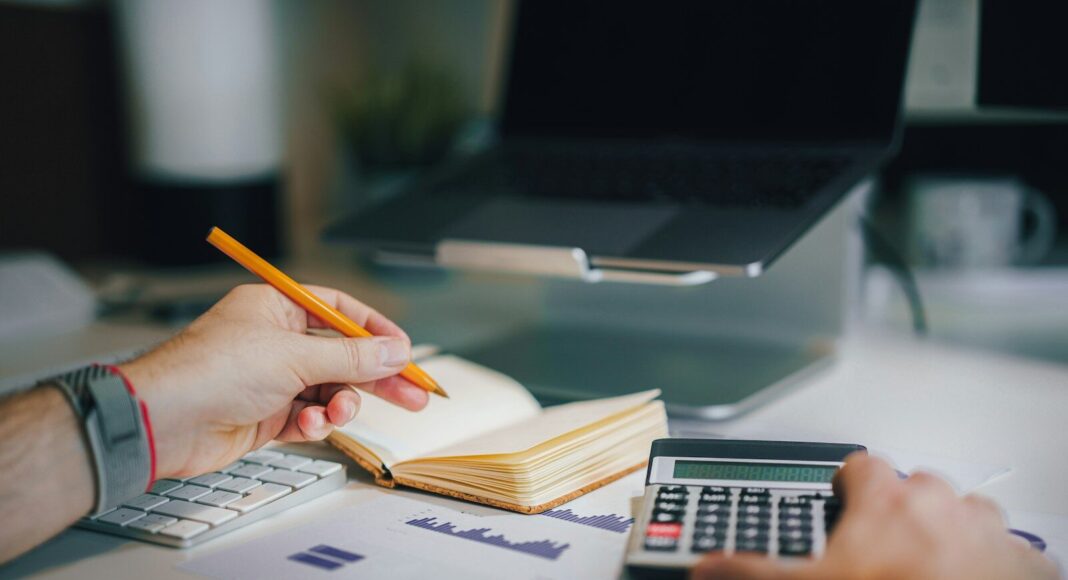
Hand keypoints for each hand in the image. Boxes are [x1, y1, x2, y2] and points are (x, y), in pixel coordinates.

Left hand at [120, 284, 427, 478]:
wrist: (163, 420)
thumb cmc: (211, 370)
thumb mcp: (294, 356)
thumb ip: (351, 357)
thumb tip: (394, 352)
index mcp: (277, 307)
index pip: (340, 310)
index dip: (375, 330)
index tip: (405, 351)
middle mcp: (274, 340)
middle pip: (341, 354)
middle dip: (376, 376)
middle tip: (414, 394)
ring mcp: (270, 378)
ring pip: (328, 390)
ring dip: (340, 404)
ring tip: (337, 413)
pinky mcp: (265, 414)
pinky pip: (307, 417)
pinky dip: (314, 424)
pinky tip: (310, 427)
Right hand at [692, 453, 1057, 579]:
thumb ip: (755, 572)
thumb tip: (709, 568)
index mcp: (886, 501)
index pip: (859, 464)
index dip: (847, 485)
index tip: (840, 504)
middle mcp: (942, 503)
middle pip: (915, 488)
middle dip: (900, 514)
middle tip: (882, 556)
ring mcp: (988, 531)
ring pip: (966, 515)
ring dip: (950, 536)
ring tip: (929, 572)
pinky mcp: (1027, 564)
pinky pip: (1010, 552)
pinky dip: (994, 566)